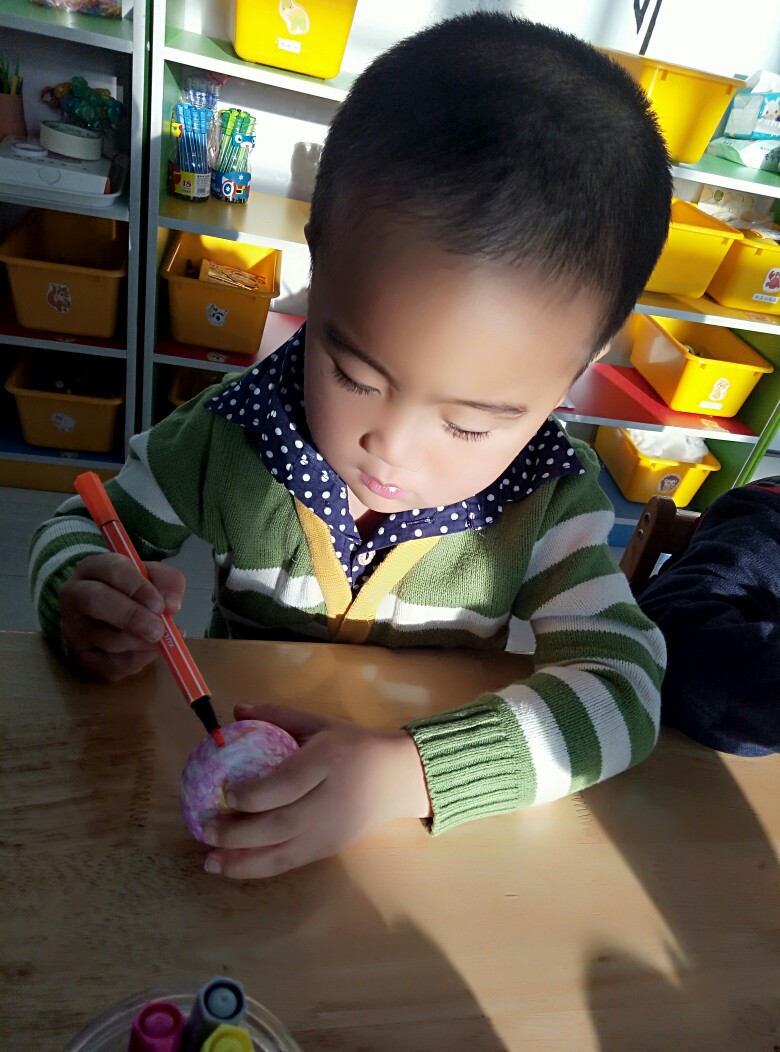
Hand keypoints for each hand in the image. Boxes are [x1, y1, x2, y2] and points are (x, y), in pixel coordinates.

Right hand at [58, 552, 185, 680]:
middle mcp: (74, 595)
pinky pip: (110, 665)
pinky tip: (149, 652)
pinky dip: (137, 661)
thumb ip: (168, 583)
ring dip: (140, 643)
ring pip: (105, 638)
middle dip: (132, 617)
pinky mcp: (81, 657)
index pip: (113, 570)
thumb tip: (172, 607)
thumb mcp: (153, 576)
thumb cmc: (132, 590)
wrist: (106, 613)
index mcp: (93, 567)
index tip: (160, 605)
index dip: (138, 588)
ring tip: (161, 640)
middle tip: (158, 630)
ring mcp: (73, 628)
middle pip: (96, 602)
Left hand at [202, 703, 431, 878]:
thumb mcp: (320, 723)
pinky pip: (290, 863)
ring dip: (243, 861)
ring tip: (210, 861)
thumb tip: (235, 711)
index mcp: (329, 761)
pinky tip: (233, 868)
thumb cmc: (355, 746)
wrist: (399, 779)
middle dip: (239, 832)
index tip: (226, 792)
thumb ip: (279, 716)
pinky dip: (259, 868)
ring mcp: (330, 831)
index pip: (288, 783)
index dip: (254, 793)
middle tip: (205, 828)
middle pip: (281, 824)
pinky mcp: (329, 849)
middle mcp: (329, 801)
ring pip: (283, 853)